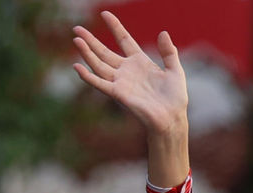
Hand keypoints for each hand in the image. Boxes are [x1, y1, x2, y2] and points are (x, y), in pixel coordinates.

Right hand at [72, 11, 188, 185]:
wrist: (172, 118)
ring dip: (87, 53)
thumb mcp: (175, 70)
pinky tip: (77, 66)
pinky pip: (99, 83)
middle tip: (76, 28)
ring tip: (76, 40)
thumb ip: (169, 52)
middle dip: (91, 40)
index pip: (124, 39)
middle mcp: (127, 70)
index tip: (104, 14)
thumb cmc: (175, 97)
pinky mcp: (118, 93)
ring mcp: (121, 81)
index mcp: (140, 62)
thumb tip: (163, 32)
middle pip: (105, 51)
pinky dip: (88, 76)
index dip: (115, 26)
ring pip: (99, 64)